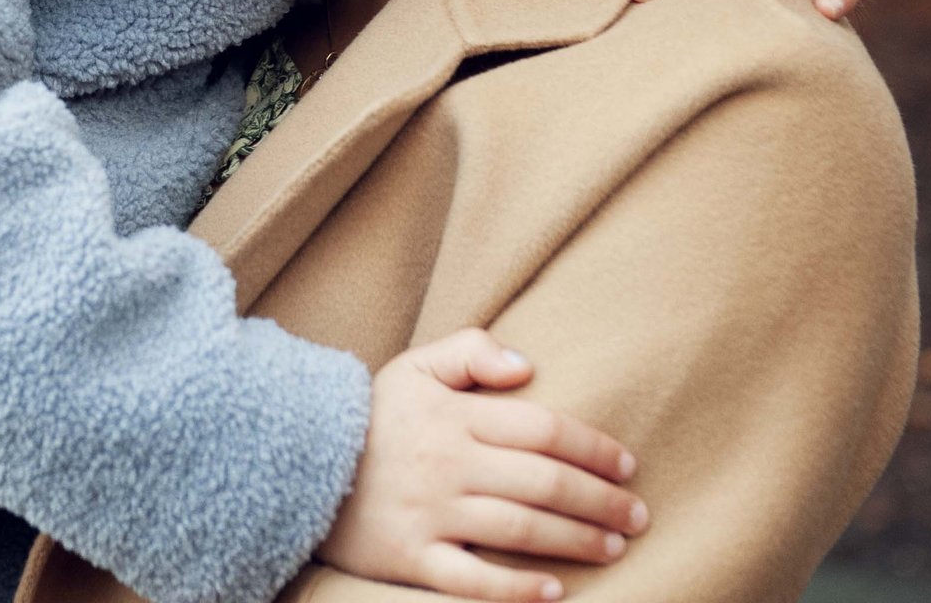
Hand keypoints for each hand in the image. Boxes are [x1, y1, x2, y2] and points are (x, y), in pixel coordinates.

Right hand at [318, 329, 646, 600]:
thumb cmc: (370, 415)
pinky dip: (516, 589)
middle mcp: (449, 464)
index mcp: (455, 417)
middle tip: (637, 516)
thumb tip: (527, 366)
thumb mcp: (413, 367)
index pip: (544, 429)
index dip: (593, 447)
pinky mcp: (410, 557)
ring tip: (612, 548)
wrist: (293, 459)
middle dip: (600, 501)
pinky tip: (554, 590)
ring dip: (574, 540)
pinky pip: (472, 580)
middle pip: (543, 482)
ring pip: (519, 530)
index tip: (627, 465)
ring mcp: (430, 513)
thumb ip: (470, 351)